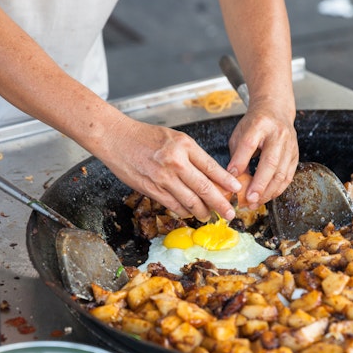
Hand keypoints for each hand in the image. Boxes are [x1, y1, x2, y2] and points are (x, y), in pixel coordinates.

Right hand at [97, 119, 241, 221]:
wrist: (116, 138)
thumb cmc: (145, 136)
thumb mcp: (174, 138)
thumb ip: (191, 155)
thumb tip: (211, 176)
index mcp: (184, 145)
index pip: (211, 167)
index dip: (226, 181)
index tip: (236, 189)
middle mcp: (175, 161)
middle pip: (204, 187)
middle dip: (220, 203)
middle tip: (229, 214)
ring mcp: (163, 177)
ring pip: (190, 200)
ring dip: (202, 211)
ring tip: (209, 216)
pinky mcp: (151, 188)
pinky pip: (173, 205)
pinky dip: (184, 211)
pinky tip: (189, 213)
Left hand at [226, 101, 297, 207]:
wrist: (276, 111)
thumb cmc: (254, 125)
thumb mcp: (240, 134)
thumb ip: (237, 155)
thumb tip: (232, 180)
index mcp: (260, 124)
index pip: (249, 144)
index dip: (240, 162)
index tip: (231, 178)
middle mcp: (278, 134)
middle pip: (270, 161)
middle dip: (259, 183)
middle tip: (248, 199)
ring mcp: (290, 145)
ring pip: (281, 173)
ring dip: (268, 192)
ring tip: (255, 203)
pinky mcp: (295, 155)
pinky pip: (288, 177)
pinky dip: (277, 190)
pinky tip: (266, 197)